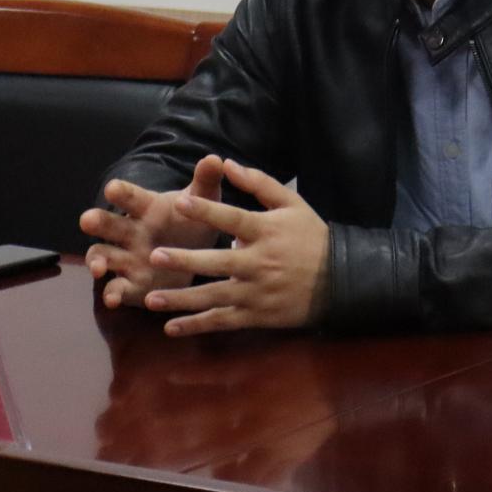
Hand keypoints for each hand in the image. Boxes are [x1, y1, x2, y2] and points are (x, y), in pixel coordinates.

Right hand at [79, 154, 226, 310]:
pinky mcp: (131, 284)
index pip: (131, 196)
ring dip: (97, 261)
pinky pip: (117, 288)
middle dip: (97, 221)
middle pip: (108, 224)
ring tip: (98, 269)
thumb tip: (215, 158)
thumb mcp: (202, 201)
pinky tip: (113, 299)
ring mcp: (127, 258)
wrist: (194, 253)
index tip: (113, 188)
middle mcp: (130, 231)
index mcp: (146, 207)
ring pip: (103, 255)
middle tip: (88, 219)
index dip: (121, 192)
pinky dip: (113, 293)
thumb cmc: (192, 220)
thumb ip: (205, 181)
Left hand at [140, 158, 329, 335]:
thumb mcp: (292, 203)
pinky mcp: (256, 315)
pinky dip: (197, 325)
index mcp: (265, 231)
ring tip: (150, 298)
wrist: (341, 281)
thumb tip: (227, 163)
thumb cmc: (311, 237)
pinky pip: (222, 321)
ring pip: (214, 296)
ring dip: (181, 298)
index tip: (180, 202)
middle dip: (186, 260)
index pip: (232, 219)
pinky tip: (172, 327)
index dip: (206, 211)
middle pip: (217, 262)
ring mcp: (256, 292)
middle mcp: (258, 262)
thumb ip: (259, 183)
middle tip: (155, 255)